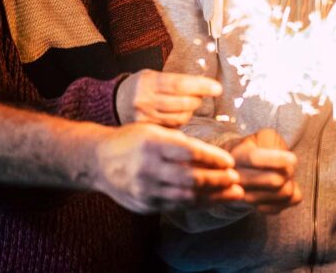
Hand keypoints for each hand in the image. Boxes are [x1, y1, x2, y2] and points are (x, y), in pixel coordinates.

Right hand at [95, 123, 242, 213]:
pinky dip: (198, 204)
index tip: (230, 161)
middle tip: (236, 179)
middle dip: (217, 180)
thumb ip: (179, 142)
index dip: (213, 157)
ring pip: (186, 196)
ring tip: (233, 193)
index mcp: (152, 143)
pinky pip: (176, 206)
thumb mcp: (153, 130)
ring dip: (213, 196)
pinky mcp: (144, 204)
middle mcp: (147, 166)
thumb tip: (213, 155)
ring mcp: (145, 189)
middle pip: (190, 177)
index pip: (189, 151)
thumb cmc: (132, 140)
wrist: (98, 160)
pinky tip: (212, 200)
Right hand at [116, 70, 221, 126]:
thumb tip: (204, 87)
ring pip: (180, 117)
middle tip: (200, 96)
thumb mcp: (152, 75)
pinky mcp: (147, 131)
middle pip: (182, 103)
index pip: (179, 84)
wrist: (114, 102)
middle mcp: (145, 100)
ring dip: (191, 111)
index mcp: (148, 81)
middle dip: (197, 99)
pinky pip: (173, 128)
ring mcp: (145, 118)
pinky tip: (177, 115)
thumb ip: (174, 81)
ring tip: (188, 104)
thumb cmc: (140, 86)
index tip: (217, 88)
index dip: (201, 86)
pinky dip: (181, 121)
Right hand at [225, 128, 301, 213]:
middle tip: (287, 164)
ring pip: (285, 193)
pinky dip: (294, 192)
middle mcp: (238, 180)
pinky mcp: (262, 208)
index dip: (277, 159)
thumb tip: (288, 164)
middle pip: (275, 181)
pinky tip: (284, 185)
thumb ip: (274, 144)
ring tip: (284, 174)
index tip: (293, 158)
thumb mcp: (262, 137)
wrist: (242, 167)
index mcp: (237, 156)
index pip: (255, 159)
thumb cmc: (256, 148)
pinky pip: (290, 202)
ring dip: (291, 181)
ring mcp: (248, 198)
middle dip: (288, 170)